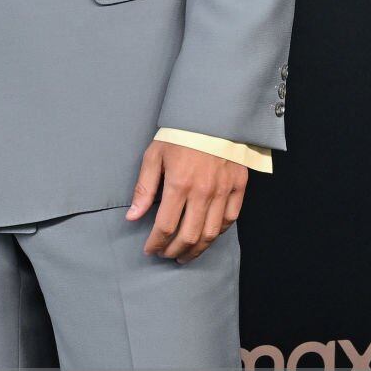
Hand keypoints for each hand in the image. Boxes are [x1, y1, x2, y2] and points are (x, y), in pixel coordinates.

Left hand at [126, 139, 247, 261]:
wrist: (213, 116)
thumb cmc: (180, 135)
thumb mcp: (154, 156)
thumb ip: (144, 189)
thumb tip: (132, 217)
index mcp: (178, 184)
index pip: (165, 227)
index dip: (155, 243)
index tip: (150, 249)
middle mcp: (202, 192)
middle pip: (188, 236)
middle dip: (174, 251)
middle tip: (166, 255)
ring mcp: (223, 191)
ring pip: (210, 233)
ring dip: (196, 250)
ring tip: (184, 255)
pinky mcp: (238, 187)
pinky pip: (229, 220)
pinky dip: (217, 233)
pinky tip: (206, 237)